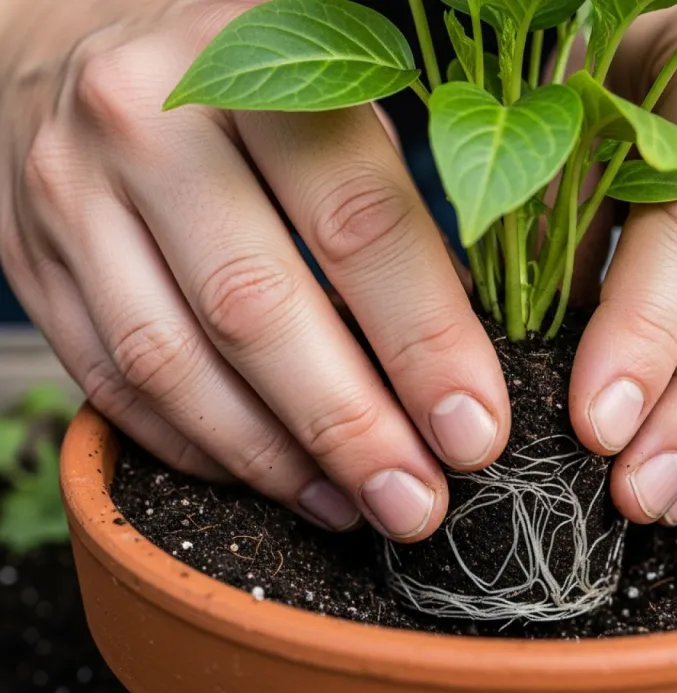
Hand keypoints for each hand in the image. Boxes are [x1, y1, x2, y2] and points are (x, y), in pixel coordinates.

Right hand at [0, 0, 511, 540]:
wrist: (81, 45)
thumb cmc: (247, 91)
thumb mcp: (336, 104)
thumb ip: (391, 211)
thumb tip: (449, 361)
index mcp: (255, 67)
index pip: (357, 222)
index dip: (424, 341)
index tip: (474, 432)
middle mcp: (146, 124)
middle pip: (255, 307)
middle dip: (349, 427)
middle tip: (415, 502)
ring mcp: (71, 194)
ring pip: (172, 364)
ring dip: (272, 458)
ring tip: (351, 505)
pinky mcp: (31, 261)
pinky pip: (111, 383)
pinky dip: (197, 448)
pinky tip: (269, 478)